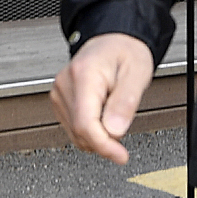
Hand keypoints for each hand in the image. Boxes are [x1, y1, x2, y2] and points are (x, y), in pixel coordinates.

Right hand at [50, 33, 155, 164]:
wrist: (113, 41)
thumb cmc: (125, 53)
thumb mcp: (137, 74)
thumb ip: (125, 104)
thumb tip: (114, 131)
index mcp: (84, 75)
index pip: (85, 124)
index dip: (104, 146)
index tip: (120, 156)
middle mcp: (65, 84)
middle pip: (80, 132)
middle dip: (105, 139)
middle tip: (124, 123)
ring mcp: (59, 93)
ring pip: (76, 134)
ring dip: (98, 135)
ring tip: (113, 112)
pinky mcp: (59, 100)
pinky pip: (74, 128)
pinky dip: (91, 131)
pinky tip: (102, 116)